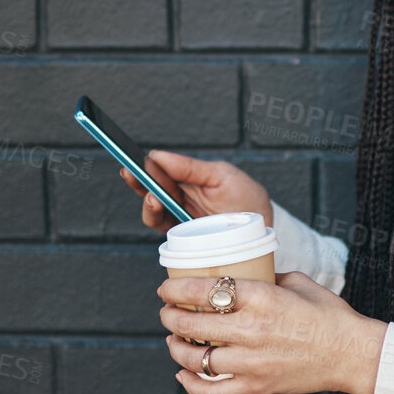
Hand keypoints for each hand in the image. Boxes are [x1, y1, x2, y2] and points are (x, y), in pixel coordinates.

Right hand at [122, 150, 272, 233]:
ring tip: (152, 195)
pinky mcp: (182, 237)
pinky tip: (156, 205)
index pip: (161, 171)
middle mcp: (181, 198)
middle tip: (130, 172)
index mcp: (189, 179)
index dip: (146, 166)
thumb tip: (157, 155)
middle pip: (151, 189)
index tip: (136, 161)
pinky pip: (162, 227)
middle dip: (139, 180)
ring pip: (153, 210)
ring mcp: (180, 218)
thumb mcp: (222, 175)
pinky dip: (155, 217)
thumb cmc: (246, 199)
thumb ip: (190, 167)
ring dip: (148, 201)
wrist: (262, 230)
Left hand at [159, 271, 388, 393]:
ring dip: (176, 347)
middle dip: (170, 316)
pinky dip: (191, 385)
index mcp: (261, 298)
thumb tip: (243, 275)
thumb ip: (267, 276)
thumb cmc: (330, 315)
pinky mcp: (257, 386)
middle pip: (192, 323)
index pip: (203, 290)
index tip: (166, 287)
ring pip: (196, 358)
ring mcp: (252, 362)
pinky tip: (182, 374)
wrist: (353, 354)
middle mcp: (252, 330)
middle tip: (167, 311)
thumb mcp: (298, 281)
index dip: (175, 289)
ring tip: (173, 339)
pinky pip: (213, 392)